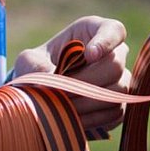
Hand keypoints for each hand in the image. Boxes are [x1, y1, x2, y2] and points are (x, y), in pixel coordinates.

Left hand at [13, 16, 130, 131]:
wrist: (42, 91)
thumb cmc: (37, 67)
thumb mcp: (29, 61)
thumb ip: (37, 66)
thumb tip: (52, 80)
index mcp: (94, 31)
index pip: (114, 30)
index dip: (106, 42)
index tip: (89, 55)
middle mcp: (114, 54)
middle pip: (115, 65)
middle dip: (87, 81)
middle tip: (61, 91)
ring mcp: (120, 80)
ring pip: (117, 91)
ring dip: (88, 102)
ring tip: (62, 107)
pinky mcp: (118, 104)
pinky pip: (115, 112)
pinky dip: (93, 118)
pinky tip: (72, 119)